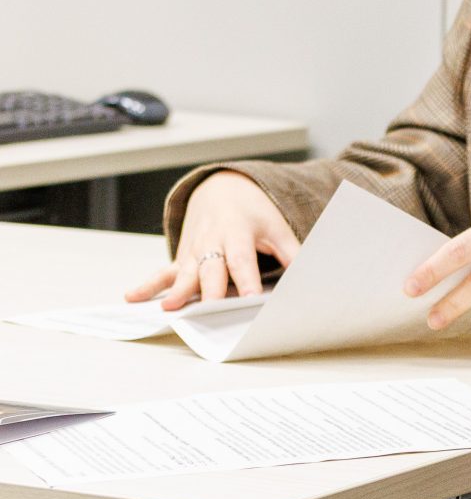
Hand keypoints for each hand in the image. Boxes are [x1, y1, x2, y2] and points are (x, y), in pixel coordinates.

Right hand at [131, 171, 296, 309]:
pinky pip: (163, 271)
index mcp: (239, 231)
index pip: (243, 259)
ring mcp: (194, 249)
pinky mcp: (181, 257)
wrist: (222, 190)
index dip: (247, 279)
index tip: (252, 299)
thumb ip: (292, 252)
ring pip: (185, 271)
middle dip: (211, 289)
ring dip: (178, 290)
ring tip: (170, 308)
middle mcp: (212, 240)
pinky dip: (148, 285)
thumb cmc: (255, 213)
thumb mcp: (277, 227)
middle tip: (211, 309)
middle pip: (211, 268)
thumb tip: (310, 277)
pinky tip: (132, 297)